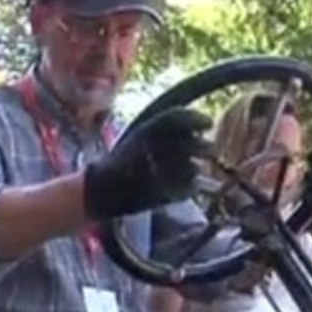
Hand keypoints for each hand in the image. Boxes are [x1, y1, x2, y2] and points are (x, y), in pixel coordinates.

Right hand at [84, 107, 212, 219]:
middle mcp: (150, 148)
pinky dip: (190, 188)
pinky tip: (187, 187)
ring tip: (192, 170)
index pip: (176, 118)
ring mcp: (156, 172)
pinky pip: (187, 189)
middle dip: (204, 146)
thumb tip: (197, 128)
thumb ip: (164, 130)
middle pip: (190, 144)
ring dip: (195, 169)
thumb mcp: (139, 136)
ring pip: (192, 168)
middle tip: (210, 149)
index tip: (209, 123)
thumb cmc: (125, 162)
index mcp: (144, 131)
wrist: (101, 191)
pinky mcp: (161, 194)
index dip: (196, 118)